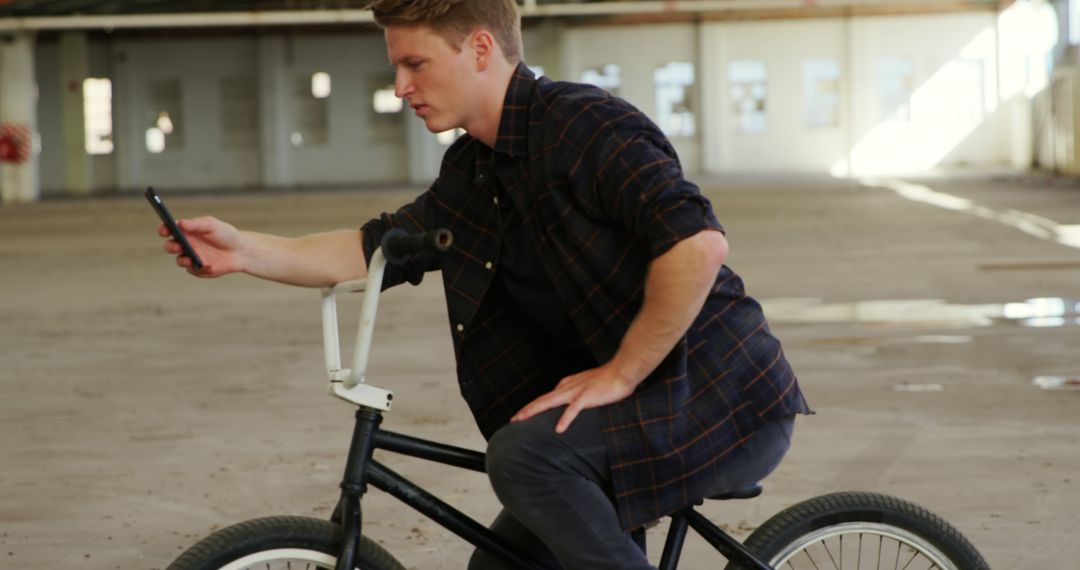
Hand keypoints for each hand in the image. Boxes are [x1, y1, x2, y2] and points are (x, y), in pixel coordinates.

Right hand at [159, 216, 242, 277]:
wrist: (239, 251)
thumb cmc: (225, 234)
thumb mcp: (211, 225)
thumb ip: (196, 224)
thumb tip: (180, 223)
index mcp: (186, 231)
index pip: (169, 230)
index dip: (164, 229)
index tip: (165, 230)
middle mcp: (186, 244)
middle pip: (170, 246)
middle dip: (171, 247)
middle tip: (179, 247)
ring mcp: (191, 257)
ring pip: (179, 260)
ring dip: (183, 260)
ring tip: (191, 259)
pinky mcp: (198, 269)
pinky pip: (193, 270)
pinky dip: (200, 268)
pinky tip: (210, 266)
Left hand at [511, 362, 638, 432]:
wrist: (622, 371)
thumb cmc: (608, 379)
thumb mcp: (587, 384)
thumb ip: (577, 391)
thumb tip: (570, 403)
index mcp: (567, 385)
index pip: (546, 397)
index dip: (533, 406)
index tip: (522, 415)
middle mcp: (567, 387)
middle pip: (542, 400)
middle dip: (526, 410)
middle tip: (513, 419)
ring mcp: (576, 392)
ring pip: (550, 402)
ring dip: (534, 411)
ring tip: (522, 420)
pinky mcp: (587, 397)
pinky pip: (573, 410)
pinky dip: (565, 419)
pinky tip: (559, 429)